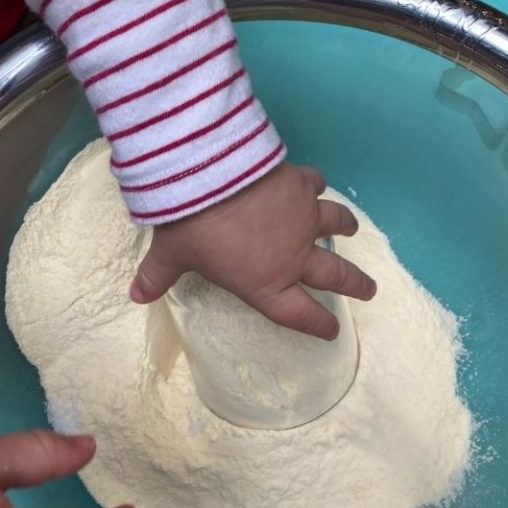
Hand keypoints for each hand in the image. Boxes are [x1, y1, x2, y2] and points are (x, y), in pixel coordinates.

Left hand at [130, 162, 376, 339]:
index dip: (318, 325)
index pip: (299, 314)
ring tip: (353, 229)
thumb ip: (157, 277)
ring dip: (347, 227)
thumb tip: (135, 295)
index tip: (332, 331)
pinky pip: (317, 186)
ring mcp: (303, 219)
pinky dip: (318, 186)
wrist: (209, 177)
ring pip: (336, 225)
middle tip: (371, 290)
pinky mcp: (302, 185)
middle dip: (356, 285)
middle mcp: (293, 256)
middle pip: (335, 275)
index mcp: (265, 284)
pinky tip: (317, 184)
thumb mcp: (172, 255)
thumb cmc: (192, 227)